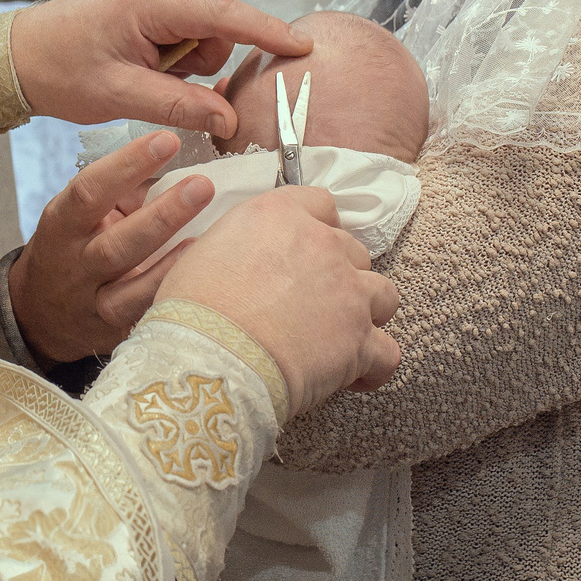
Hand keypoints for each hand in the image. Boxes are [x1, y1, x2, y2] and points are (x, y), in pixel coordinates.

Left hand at [8, 0, 311, 136]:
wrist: (16, 56)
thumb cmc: (60, 71)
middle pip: (218, 21)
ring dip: (190, 60)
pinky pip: (186, 26)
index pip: (225, 13)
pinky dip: (178, 53)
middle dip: (206, 60)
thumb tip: (228, 119)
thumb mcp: (122, 96)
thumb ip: (181, 106)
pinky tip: (148, 68)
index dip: (267, 30)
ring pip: (204, 28)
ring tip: (146, 77)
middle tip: (166, 84)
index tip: (302, 46)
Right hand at [10, 132, 214, 362]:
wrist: (41, 314)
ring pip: (130, 288)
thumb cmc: (74, 248)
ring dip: (173, 263)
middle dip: (162, 215)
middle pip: (116, 243)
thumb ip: (123, 194)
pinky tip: (202, 279)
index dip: (128, 165)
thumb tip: (181, 167)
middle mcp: (75, 264)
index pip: (90, 190)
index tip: (167, 140)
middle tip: (202, 186)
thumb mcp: (83, 215)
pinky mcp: (115, 333)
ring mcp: (94, 303)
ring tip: (210, 238)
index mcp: (63, 223)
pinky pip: (145, 315)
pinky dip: (172, 296)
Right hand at [158, 186, 400, 415]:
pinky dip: (374, 365)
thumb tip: (239, 260)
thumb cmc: (193, 313)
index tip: (308, 252)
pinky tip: (355, 375)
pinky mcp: (360, 340)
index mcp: (279, 215)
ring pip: (383, 294)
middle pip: (353, 251)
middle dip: (338, 276)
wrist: (210, 358)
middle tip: (312, 304)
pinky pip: (388, 353)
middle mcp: (321, 244)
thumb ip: (236, 244)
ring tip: (341, 336)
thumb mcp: (201, 254)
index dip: (318, 230)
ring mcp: (348, 292)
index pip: (321, 204)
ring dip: (366, 313)